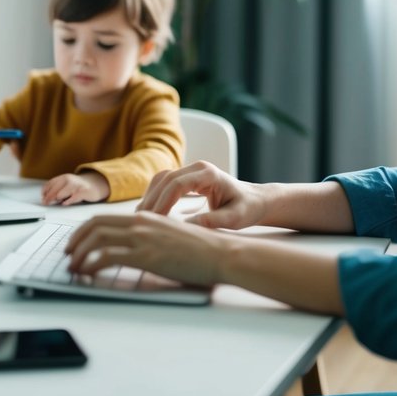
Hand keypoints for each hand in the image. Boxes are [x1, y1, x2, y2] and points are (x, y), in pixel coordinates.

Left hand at [41, 172, 109, 205]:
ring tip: (58, 202)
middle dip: (49, 198)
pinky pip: (73, 198)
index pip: (50, 184)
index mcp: (63, 177)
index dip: (44, 192)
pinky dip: (68, 201)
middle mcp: (69, 179)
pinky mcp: (84, 192)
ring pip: (61, 194)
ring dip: (58, 199)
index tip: (42, 198)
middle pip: (54, 190)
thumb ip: (57, 189)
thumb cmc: (78, 187)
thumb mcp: (66, 185)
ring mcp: (76, 185)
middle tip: (46, 203)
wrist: (94, 186)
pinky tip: (66, 203)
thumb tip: (45, 198)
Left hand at [65, 211, 224, 286]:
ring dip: (79, 254)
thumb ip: (152, 238)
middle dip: (75, 241)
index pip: (105, 218)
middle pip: (95, 225)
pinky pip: (107, 257)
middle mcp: (142, 223)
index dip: (84, 230)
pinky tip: (88, 274)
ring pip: (96, 239)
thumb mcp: (172, 237)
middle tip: (68, 255)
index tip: (76, 243)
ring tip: (73, 268)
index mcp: (147, 217)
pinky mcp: (146, 255)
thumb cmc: (202, 251)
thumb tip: (134, 250)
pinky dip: (91, 265)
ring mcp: (143, 238)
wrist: (222, 254)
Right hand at [139, 161, 267, 229]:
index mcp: (209, 174)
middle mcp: (198, 167)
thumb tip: (186, 227)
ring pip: (162, 178)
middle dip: (152, 199)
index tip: (155, 219)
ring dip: (150, 196)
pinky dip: (155, 194)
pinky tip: (150, 210)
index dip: (164, 201)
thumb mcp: (235, 218)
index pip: (178, 183)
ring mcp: (192, 170)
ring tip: (141, 217)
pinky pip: (165, 182)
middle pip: (166, 178)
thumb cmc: (247, 208)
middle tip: (141, 220)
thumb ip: (212, 222)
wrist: (255, 200)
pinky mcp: (188, 177)